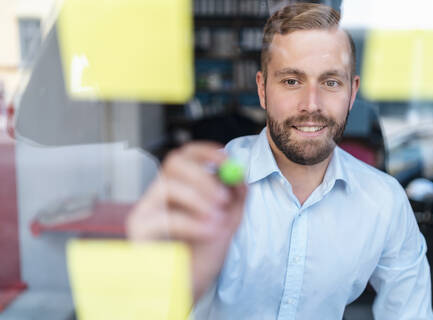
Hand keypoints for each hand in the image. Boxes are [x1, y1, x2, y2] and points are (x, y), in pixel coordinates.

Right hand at [126, 142, 246, 300]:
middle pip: (174, 163)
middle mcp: (159, 193)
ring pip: (167, 185)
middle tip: (223, 197)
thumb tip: (241, 175)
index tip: (227, 158)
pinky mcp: (139, 229)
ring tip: (217, 221)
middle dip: (202, 176)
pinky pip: (165, 217)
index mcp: (180, 186)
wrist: (188, 287)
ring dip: (199, 200)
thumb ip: (236, 199)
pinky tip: (208, 233)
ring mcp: (146, 209)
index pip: (186, 155)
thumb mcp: (227, 223)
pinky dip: (192, 223)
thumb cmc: (203, 254)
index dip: (206, 152)